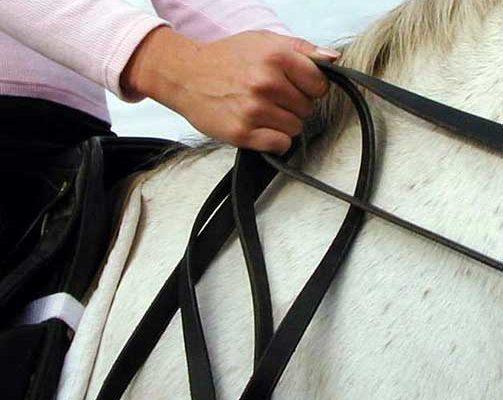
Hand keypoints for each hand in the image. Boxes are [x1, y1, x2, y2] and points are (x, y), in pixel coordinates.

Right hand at [121, 27, 339, 153]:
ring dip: (284, 123)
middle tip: (271, 98)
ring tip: (263, 112)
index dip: (310, 88)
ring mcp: (254, 110)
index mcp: (276, 56)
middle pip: (307, 108)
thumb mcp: (263, 41)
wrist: (185, 76)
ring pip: (296, 128)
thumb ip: (301, 48)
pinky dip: (275, 140)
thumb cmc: (225, 59)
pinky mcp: (243, 133)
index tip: (295, 87)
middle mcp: (266, 83)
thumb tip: (333, 59)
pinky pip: (280, 144)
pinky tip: (262, 129)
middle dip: (294, 105)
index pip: (320, 84)